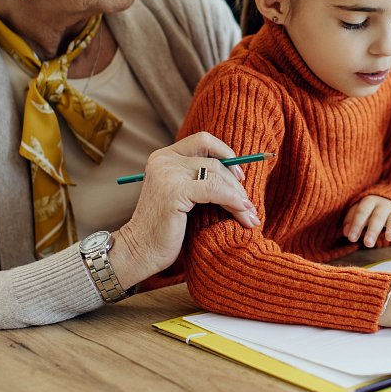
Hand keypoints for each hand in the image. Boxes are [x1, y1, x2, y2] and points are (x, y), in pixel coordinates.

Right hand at [112, 132, 259, 286]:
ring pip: (217, 175)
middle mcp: (164, 160)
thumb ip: (199, 178)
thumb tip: (239, 173)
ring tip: (250, 215)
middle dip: (237, 183)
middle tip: (249, 205)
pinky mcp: (174, 191)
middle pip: (214, 160)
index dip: (226, 154)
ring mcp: (167, 174)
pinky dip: (233, 201)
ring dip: (239, 196)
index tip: (240, 176)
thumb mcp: (182, 195)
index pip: (204, 140)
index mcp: (164, 156)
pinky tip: (243, 214)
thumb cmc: (165, 228)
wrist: (140, 251)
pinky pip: (214, 190)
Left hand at [343, 195, 390, 247]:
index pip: (362, 212)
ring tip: (389, 238)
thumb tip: (346, 233)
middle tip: (367, 244)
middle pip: (378, 217)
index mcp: (370, 201)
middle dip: (373, 230)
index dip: (356, 225)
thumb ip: (351, 220)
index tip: (351, 238)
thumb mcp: (360, 210)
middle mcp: (384, 204)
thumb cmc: (371, 209)